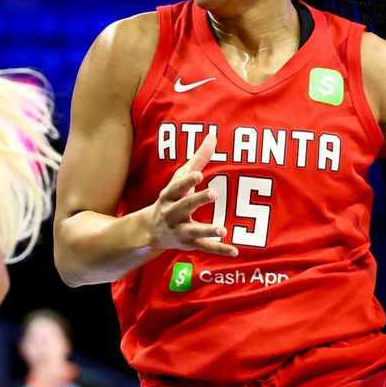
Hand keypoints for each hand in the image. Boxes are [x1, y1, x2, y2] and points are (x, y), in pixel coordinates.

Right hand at [148, 132, 237, 256]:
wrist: (150, 230)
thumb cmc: (171, 198)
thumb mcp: (180, 180)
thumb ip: (198, 159)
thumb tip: (212, 136)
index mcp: (169, 196)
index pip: (178, 187)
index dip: (187, 180)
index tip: (199, 173)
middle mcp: (172, 213)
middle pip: (184, 206)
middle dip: (197, 200)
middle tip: (214, 193)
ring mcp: (180, 230)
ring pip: (193, 231)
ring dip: (207, 230)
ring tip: (222, 229)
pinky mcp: (189, 244)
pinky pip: (205, 248)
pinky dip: (219, 250)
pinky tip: (235, 251)